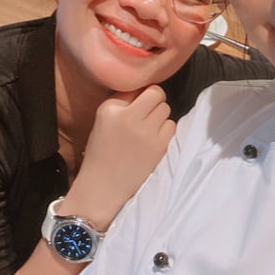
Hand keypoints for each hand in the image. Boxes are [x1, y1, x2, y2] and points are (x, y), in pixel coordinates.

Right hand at [58, 86, 174, 229]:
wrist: (102, 186)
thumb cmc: (102, 152)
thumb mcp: (103, 120)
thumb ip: (123, 101)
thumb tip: (146, 88)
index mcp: (110, 108)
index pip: (139, 87)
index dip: (142, 96)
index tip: (138, 107)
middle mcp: (128, 116)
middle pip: (157, 94)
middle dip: (154, 103)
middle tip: (146, 117)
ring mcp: (145, 131)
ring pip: (166, 109)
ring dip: (160, 117)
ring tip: (148, 130)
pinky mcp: (158, 146)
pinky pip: (172, 126)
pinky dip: (165, 131)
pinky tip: (153, 141)